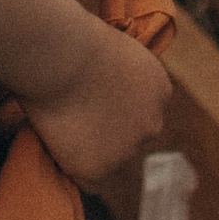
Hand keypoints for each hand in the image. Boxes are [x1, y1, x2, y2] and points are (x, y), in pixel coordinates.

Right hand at [19, 18, 174, 193]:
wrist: (61, 54)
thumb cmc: (75, 38)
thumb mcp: (114, 48)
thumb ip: (119, 76)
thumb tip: (104, 90)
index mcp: (160, 89)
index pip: (143, 111)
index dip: (114, 107)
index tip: (91, 98)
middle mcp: (153, 123)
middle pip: (130, 139)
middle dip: (108, 132)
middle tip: (74, 115)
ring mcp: (128, 150)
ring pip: (109, 160)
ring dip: (89, 149)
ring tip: (60, 124)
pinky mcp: (100, 169)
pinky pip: (89, 182)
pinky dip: (74, 169)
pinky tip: (58, 148)